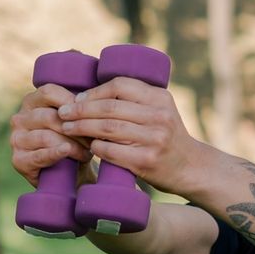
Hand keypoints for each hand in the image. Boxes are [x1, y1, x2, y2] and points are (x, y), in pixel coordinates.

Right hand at [9, 83, 94, 187]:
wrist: (68, 175)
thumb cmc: (73, 141)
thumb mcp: (73, 120)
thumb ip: (75, 107)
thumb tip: (87, 99)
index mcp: (30, 102)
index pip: (48, 92)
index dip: (70, 101)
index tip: (89, 112)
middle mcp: (19, 119)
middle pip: (49, 116)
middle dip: (75, 128)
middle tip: (93, 138)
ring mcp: (16, 140)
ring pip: (46, 136)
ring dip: (71, 145)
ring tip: (87, 152)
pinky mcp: (18, 161)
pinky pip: (39, 155)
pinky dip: (55, 153)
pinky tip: (67, 151)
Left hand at [56, 76, 204, 195]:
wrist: (191, 167)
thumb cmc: (167, 137)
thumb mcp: (161, 110)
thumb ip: (137, 99)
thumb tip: (91, 91)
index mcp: (160, 98)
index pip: (120, 85)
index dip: (94, 91)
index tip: (77, 98)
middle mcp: (159, 116)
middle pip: (110, 107)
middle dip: (81, 109)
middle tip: (63, 113)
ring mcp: (154, 139)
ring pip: (108, 128)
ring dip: (82, 127)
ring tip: (67, 128)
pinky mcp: (147, 160)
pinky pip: (112, 151)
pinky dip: (95, 147)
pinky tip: (87, 146)